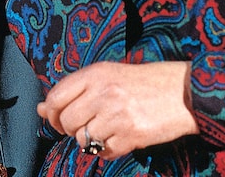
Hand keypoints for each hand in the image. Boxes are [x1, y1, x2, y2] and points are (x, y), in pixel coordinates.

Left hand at [37, 60, 197, 159]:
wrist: (183, 92)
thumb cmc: (145, 82)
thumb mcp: (109, 75)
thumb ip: (76, 90)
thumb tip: (42, 108)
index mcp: (97, 73)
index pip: (56, 97)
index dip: (50, 113)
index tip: (55, 118)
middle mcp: (104, 92)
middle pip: (66, 122)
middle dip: (71, 129)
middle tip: (86, 124)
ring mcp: (117, 115)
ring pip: (83, 140)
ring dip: (91, 139)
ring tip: (107, 128)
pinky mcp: (131, 136)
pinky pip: (103, 152)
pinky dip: (107, 149)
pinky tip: (119, 136)